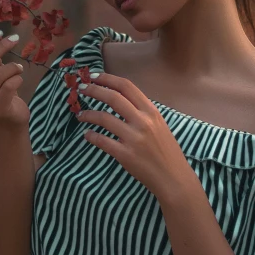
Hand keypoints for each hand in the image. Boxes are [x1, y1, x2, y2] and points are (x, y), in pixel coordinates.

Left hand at [75, 71, 193, 198]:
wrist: (173, 177)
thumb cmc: (167, 151)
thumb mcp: (160, 125)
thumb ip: (143, 113)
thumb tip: (121, 101)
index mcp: (151, 111)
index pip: (127, 87)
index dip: (108, 79)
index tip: (94, 76)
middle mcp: (142, 121)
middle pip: (113, 98)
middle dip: (94, 90)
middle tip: (82, 89)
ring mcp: (133, 138)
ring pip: (104, 118)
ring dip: (88, 114)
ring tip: (81, 115)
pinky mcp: (125, 155)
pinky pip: (102, 141)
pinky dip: (91, 136)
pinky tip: (87, 135)